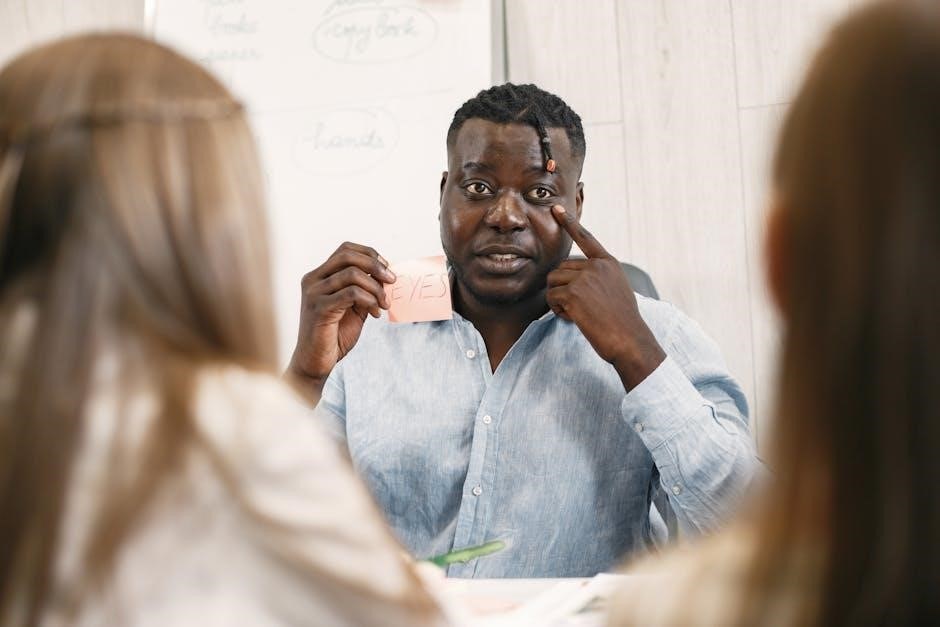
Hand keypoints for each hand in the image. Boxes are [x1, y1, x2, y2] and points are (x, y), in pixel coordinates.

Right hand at [286, 242, 394, 401]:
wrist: (316, 362)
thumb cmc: (334, 335)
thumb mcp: (354, 308)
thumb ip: (365, 290)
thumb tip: (387, 275)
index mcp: (319, 276)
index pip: (345, 250)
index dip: (369, 254)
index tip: (387, 269)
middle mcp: (313, 280)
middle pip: (347, 256)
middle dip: (376, 265)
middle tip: (392, 281)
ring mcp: (314, 293)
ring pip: (353, 274)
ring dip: (376, 288)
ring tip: (384, 305)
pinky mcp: (319, 309)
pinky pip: (352, 294)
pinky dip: (369, 300)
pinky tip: (375, 313)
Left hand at [546, 205, 665, 389]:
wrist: (630, 340)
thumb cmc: (623, 323)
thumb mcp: (616, 290)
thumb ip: (598, 278)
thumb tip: (572, 278)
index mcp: (608, 263)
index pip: (586, 239)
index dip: (570, 223)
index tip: (557, 209)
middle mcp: (597, 266)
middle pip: (560, 269)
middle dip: (562, 289)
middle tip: (580, 308)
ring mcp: (585, 278)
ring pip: (553, 282)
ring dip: (558, 300)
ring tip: (578, 313)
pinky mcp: (574, 293)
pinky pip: (551, 298)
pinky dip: (557, 311)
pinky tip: (575, 319)